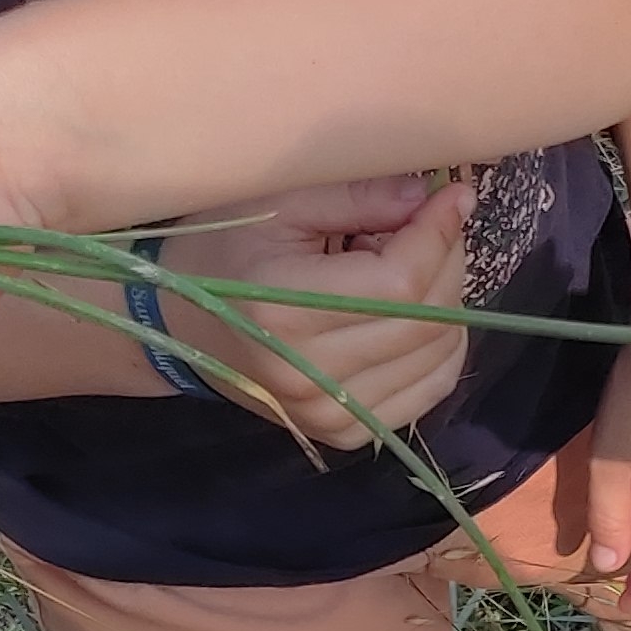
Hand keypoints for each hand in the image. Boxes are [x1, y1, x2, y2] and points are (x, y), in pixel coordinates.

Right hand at [154, 174, 475, 446]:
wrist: (178, 321)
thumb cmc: (223, 248)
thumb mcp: (280, 202)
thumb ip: (358, 196)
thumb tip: (435, 199)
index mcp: (282, 313)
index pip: (399, 282)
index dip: (439, 234)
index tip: (453, 195)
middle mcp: (307, 375)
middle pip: (427, 320)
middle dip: (448, 260)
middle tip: (433, 223)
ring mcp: (327, 414)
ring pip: (439, 355)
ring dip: (447, 300)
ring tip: (413, 265)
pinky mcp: (343, 434)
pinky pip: (430, 389)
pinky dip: (441, 344)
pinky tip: (416, 310)